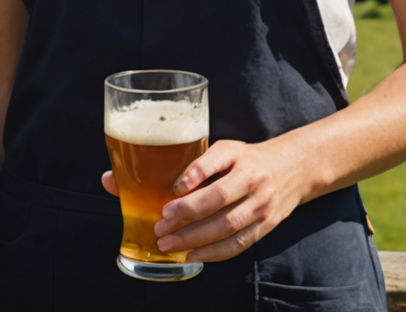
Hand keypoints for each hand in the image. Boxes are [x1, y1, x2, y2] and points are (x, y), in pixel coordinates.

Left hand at [100, 137, 312, 263]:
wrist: (293, 169)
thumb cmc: (244, 159)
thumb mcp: (220, 150)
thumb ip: (183, 164)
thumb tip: (112, 179)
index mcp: (237, 155)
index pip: (214, 162)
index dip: (193, 175)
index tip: (172, 189)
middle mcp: (252, 179)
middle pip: (219, 200)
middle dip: (188, 216)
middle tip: (160, 226)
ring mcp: (261, 205)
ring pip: (227, 226)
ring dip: (196, 238)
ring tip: (169, 245)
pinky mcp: (265, 227)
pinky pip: (237, 244)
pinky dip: (213, 253)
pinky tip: (191, 255)